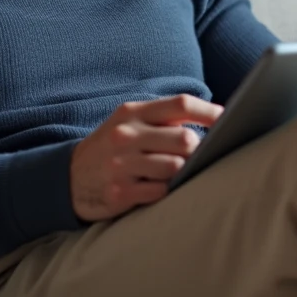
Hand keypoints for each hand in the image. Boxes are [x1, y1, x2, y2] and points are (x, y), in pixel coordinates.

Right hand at [69, 94, 222, 221]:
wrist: (68, 177)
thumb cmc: (113, 146)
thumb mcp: (131, 122)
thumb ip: (165, 118)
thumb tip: (214, 116)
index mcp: (134, 112)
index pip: (181, 104)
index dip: (209, 112)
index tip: (228, 119)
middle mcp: (127, 135)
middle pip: (184, 138)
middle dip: (199, 148)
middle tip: (203, 155)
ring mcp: (122, 164)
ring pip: (175, 167)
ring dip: (186, 171)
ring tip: (184, 172)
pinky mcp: (120, 192)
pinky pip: (160, 191)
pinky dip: (169, 190)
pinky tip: (164, 187)